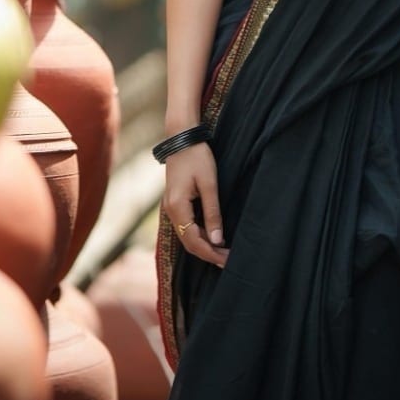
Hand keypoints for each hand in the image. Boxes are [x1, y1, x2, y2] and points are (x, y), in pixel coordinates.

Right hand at [162, 143, 227, 267]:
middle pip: (188, 242)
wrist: (182, 138)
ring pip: (187, 236)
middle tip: (228, 261)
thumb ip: (213, 212)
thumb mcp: (209, 184)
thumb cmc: (197, 157)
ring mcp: (171, 208)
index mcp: (177, 208)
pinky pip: (186, 226)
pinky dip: (199, 235)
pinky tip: (213, 237)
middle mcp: (171, 211)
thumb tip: (218, 240)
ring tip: (223, 253)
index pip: (194, 241)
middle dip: (208, 254)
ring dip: (204, 246)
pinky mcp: (175, 203)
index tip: (227, 260)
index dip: (211, 253)